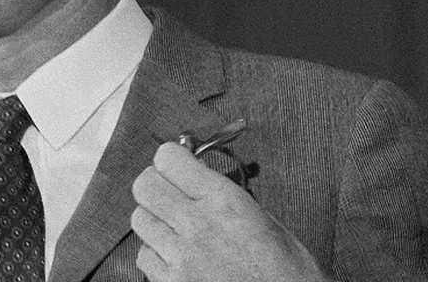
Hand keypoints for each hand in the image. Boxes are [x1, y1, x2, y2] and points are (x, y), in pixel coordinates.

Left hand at [130, 142, 329, 281]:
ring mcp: (181, 258)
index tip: (177, 166)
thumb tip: (193, 178)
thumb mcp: (263, 218)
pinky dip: (155, 254)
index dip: (170, 160)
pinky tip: (177, 257)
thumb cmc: (287, 269)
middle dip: (155, 185)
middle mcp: (198, 224)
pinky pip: (144, 256)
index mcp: (224, 200)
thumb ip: (222, 194)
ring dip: (154, 220)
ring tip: (176, 229)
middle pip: (144, 186)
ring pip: (140, 219)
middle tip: (170, 194)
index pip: (168, 159)